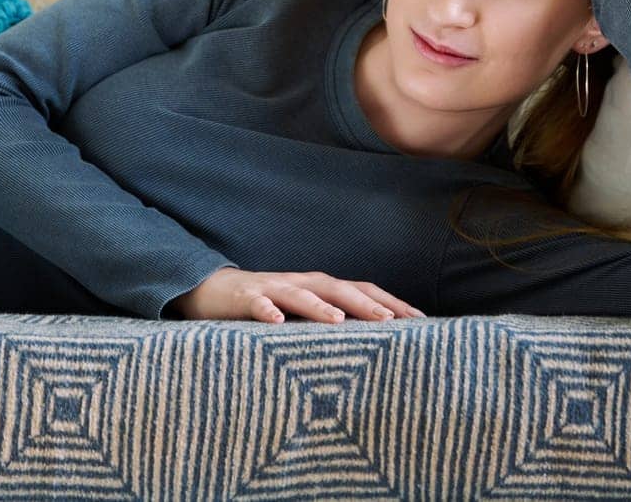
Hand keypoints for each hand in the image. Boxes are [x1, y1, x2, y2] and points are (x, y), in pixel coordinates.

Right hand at [169, 267, 426, 322]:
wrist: (211, 290)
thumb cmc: (265, 308)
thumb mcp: (302, 316)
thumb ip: (331, 325)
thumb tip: (375, 347)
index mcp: (319, 288)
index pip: (361, 290)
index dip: (389, 302)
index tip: (420, 321)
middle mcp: (301, 283)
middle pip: (337, 289)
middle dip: (364, 304)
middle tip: (391, 321)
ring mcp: (272, 288)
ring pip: (299, 293)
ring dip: (319, 306)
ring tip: (338, 321)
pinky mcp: (243, 298)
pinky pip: (256, 303)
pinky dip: (266, 310)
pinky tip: (275, 321)